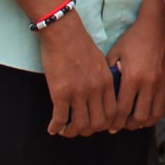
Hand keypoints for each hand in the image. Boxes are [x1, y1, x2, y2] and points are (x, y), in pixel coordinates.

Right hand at [37, 12, 117, 136]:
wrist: (64, 33)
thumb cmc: (80, 45)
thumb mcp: (101, 62)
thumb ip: (104, 80)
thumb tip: (101, 98)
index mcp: (107, 82)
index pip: (112, 113)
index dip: (104, 124)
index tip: (95, 124)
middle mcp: (95, 89)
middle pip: (97, 123)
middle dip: (88, 130)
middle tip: (78, 128)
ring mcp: (78, 92)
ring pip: (79, 125)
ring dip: (71, 132)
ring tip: (65, 130)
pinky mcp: (60, 93)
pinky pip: (59, 119)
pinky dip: (56, 128)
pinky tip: (52, 128)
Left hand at [105, 8, 164, 130]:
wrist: (160, 24)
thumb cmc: (135, 38)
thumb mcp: (116, 53)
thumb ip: (109, 73)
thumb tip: (102, 93)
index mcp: (132, 77)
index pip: (122, 110)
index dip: (114, 122)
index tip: (110, 126)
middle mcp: (150, 83)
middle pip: (140, 117)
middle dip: (129, 125)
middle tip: (123, 124)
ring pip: (156, 114)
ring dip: (145, 121)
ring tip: (138, 120)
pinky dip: (162, 112)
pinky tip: (154, 110)